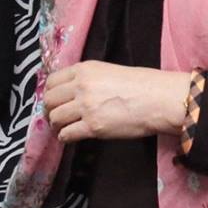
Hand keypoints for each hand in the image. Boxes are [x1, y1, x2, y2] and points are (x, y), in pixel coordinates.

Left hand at [43, 61, 191, 142]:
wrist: (158, 99)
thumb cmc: (140, 84)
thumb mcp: (108, 71)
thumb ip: (87, 79)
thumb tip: (71, 92)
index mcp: (84, 70)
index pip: (51, 81)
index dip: (50, 93)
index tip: (54, 101)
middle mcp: (81, 86)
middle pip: (49, 100)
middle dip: (50, 110)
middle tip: (57, 116)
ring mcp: (86, 107)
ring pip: (55, 118)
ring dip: (57, 125)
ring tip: (63, 128)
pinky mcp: (93, 127)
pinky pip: (66, 134)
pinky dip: (65, 137)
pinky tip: (71, 137)